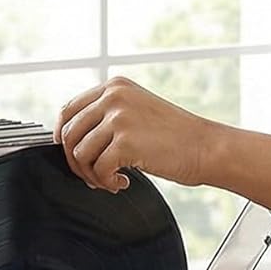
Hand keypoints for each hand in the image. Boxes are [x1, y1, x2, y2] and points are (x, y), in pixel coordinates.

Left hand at [54, 77, 216, 192]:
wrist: (207, 148)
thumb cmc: (176, 136)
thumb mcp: (138, 111)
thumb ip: (107, 115)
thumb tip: (72, 139)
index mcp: (115, 86)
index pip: (68, 110)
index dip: (64, 138)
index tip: (72, 155)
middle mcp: (114, 96)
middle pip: (69, 134)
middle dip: (76, 162)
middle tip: (94, 176)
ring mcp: (119, 117)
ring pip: (80, 153)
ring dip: (92, 175)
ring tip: (111, 180)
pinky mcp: (125, 141)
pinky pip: (98, 169)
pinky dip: (107, 183)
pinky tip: (123, 183)